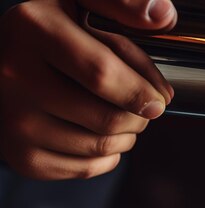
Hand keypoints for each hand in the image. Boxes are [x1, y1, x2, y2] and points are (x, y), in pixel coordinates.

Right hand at [0, 0, 176, 179]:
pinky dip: (108, 156)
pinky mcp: (22, 156)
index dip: (140, 91)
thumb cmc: (50, 35)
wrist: (0, 66)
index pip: (101, 73)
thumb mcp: (79, 4)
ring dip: (127, 137)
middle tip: (142, 108)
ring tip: (124, 119)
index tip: (160, 99)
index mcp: (34, 30)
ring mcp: (15, 121)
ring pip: (101, 146)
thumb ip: (121, 4)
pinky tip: (101, 135)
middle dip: (139, 117)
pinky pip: (87, 168)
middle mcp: (15, 76)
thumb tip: (162, 15)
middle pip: (107, 118)